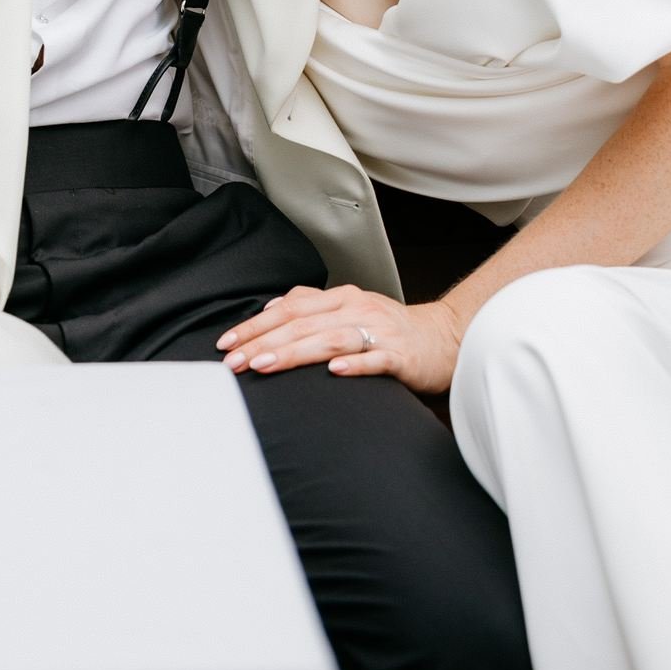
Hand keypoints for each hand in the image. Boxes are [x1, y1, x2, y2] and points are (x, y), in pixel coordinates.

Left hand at [217, 285, 461, 393]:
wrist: (444, 338)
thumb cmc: (389, 328)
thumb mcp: (349, 309)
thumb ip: (312, 305)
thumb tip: (271, 306)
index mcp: (340, 297)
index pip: (289, 307)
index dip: (255, 324)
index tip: (226, 343)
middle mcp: (356, 308)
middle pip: (302, 323)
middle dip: (263, 341)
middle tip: (234, 361)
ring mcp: (379, 331)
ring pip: (330, 339)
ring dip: (295, 352)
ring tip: (265, 364)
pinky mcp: (401, 356)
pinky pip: (375, 359)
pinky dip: (354, 364)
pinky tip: (334, 372)